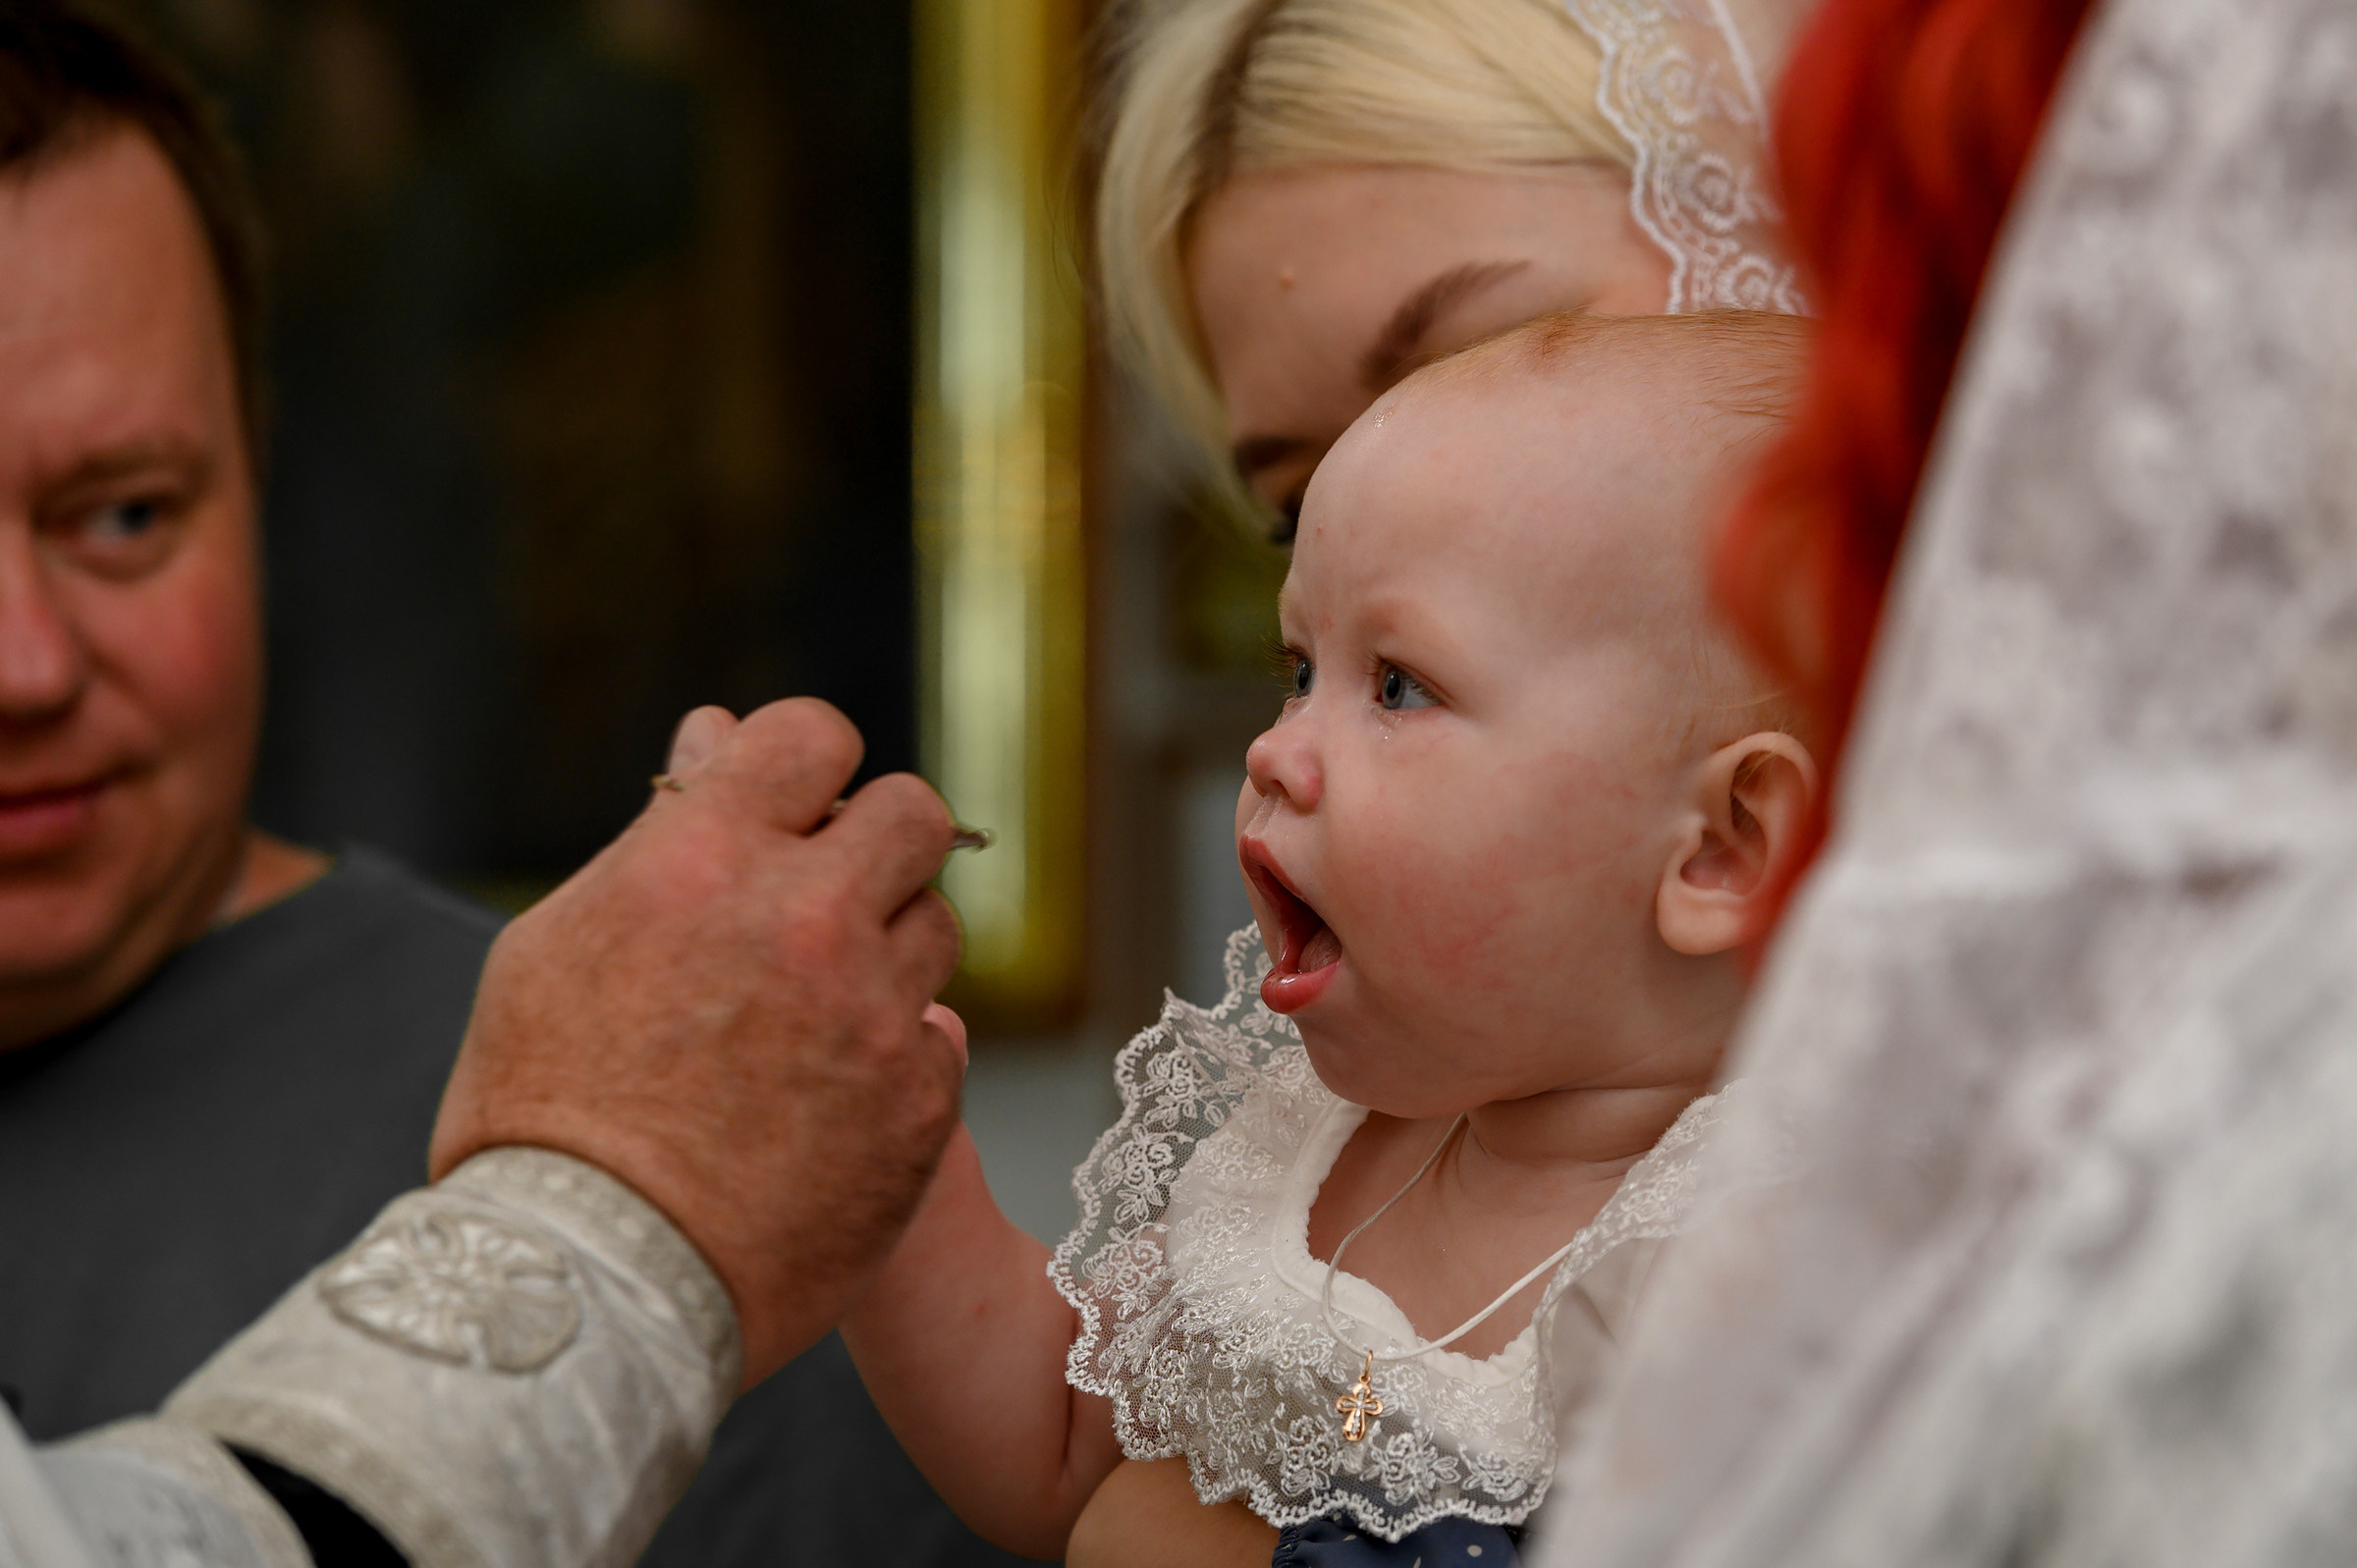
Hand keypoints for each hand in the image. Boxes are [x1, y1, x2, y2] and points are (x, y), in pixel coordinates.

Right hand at [429, 698, 964, 1384]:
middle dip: (878, 843)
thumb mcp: (554, 949)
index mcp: (704, 860)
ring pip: (935, 927)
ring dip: (887, 953)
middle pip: (915, 815)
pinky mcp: (921, 1104)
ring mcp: (875, 1014)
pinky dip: (895, 1058)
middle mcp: (807, 920)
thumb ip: (658, 835)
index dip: (807, 764)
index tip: (797, 801)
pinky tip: (826, 1102)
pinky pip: (941, 1039)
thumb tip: (714, 738)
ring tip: (809, 1019)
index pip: (814, 736)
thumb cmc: (544, 1119)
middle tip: (833, 896)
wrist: (587, 1290)